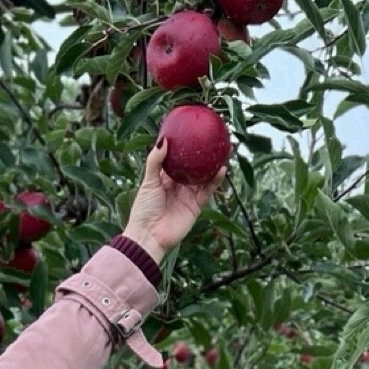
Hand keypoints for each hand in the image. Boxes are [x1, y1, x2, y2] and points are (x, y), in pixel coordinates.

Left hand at [122, 140, 226, 258]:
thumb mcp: (148, 182)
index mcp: (164, 178)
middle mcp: (178, 185)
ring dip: (215, 164)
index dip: (185, 147)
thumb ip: (155, 161)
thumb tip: (163, 140)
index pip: (177, 159)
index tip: (193, 132)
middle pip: (194, 166)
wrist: (149, 236)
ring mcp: (188, 195)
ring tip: (225, 149)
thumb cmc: (144, 209)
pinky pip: (208, 191)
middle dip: (204, 154)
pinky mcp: (196, 206)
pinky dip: (215, 180)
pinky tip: (222, 168)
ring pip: (204, 177)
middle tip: (215, 138)